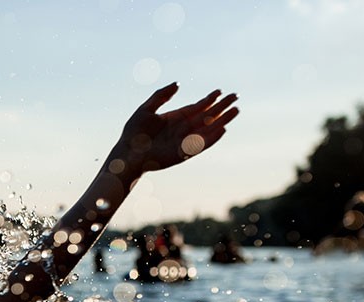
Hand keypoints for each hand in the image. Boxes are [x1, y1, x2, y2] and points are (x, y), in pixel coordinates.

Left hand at [113, 83, 238, 173]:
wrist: (127, 154)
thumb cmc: (133, 133)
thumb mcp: (146, 109)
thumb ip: (161, 95)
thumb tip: (178, 84)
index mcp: (175, 118)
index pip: (197, 107)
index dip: (209, 99)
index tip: (220, 91)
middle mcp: (182, 129)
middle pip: (206, 116)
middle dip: (221, 107)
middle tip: (235, 96)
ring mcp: (185, 141)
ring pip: (208, 129)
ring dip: (222, 120)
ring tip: (236, 110)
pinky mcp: (184, 153)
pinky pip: (202, 144)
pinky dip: (212, 137)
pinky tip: (223, 129)